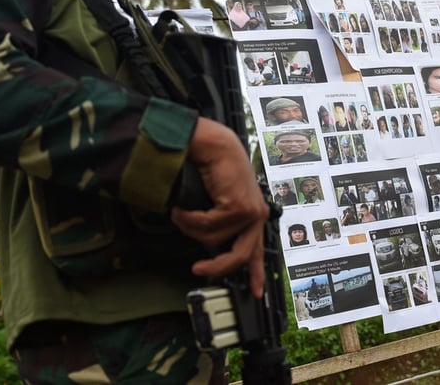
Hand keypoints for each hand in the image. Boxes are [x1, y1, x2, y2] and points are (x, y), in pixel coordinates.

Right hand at [170, 118, 268, 297]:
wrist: (214, 146)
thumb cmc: (214, 169)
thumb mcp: (218, 203)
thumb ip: (219, 224)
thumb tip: (209, 248)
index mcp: (253, 217)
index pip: (257, 251)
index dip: (257, 274)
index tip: (256, 293)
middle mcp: (256, 216)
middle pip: (239, 256)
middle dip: (216, 266)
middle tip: (197, 269)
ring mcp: (250, 212)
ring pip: (214, 239)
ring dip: (191, 228)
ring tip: (182, 213)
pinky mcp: (239, 207)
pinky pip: (207, 226)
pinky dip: (189, 219)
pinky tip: (182, 209)